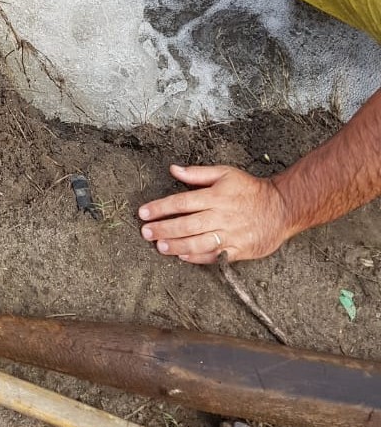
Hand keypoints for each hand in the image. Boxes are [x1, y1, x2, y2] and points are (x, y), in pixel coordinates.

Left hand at [138, 165, 290, 263]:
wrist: (283, 208)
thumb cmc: (250, 189)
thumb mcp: (225, 173)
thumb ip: (197, 173)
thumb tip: (173, 169)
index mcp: (216, 196)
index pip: (181, 202)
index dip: (160, 208)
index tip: (143, 213)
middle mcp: (221, 216)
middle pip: (186, 224)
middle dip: (163, 229)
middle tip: (145, 232)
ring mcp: (231, 235)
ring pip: (198, 242)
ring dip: (176, 245)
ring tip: (159, 246)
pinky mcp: (239, 250)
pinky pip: (214, 256)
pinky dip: (197, 257)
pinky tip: (182, 255)